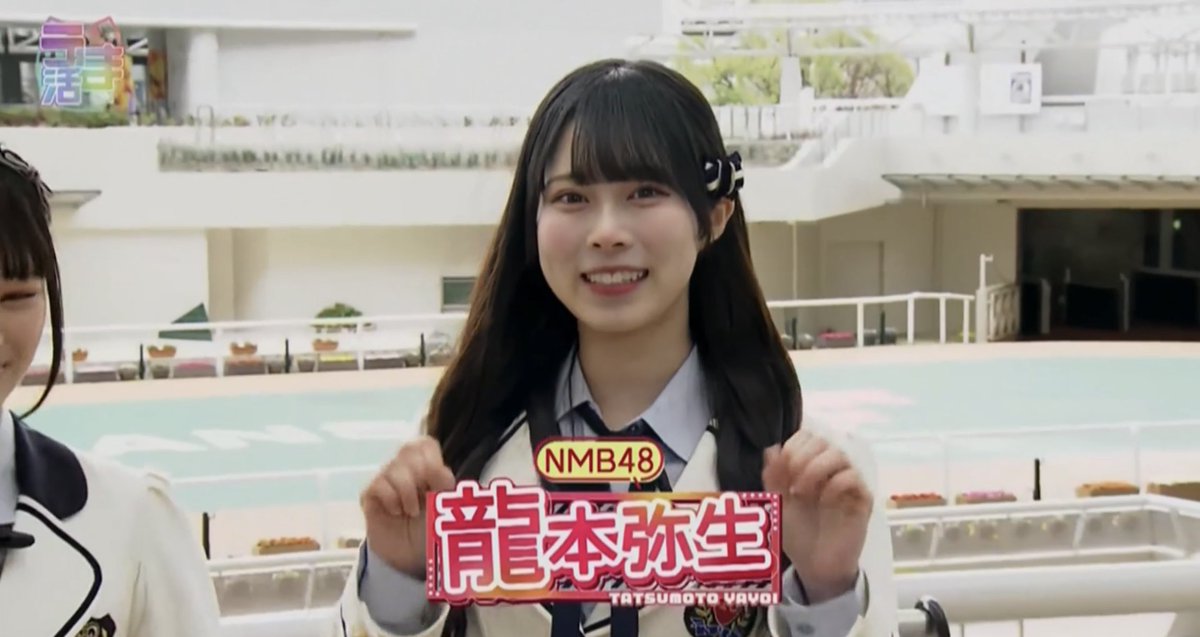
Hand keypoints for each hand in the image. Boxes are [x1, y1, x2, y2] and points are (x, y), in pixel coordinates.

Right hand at [360, 436, 456, 577]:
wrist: (412, 561)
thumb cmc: (433, 531)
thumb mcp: (448, 508)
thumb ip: (446, 485)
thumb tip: (439, 469)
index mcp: (427, 467)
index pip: (425, 444)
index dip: (431, 460)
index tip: (437, 483)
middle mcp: (405, 469)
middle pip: (409, 449)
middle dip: (420, 475)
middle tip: (423, 498)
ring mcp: (386, 480)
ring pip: (394, 467)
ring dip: (407, 492)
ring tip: (411, 512)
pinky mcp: (369, 495)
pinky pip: (378, 484)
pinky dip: (391, 499)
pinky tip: (396, 513)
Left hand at [762, 429, 871, 602]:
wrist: (815, 566)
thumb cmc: (798, 533)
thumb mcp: (778, 504)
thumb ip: (773, 477)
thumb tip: (772, 448)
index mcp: (810, 466)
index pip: (806, 436)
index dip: (791, 447)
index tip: (781, 471)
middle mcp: (831, 470)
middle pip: (822, 441)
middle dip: (800, 457)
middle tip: (791, 484)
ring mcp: (848, 483)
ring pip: (839, 454)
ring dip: (814, 469)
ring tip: (801, 493)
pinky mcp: (862, 500)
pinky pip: (853, 478)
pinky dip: (834, 485)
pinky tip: (824, 501)